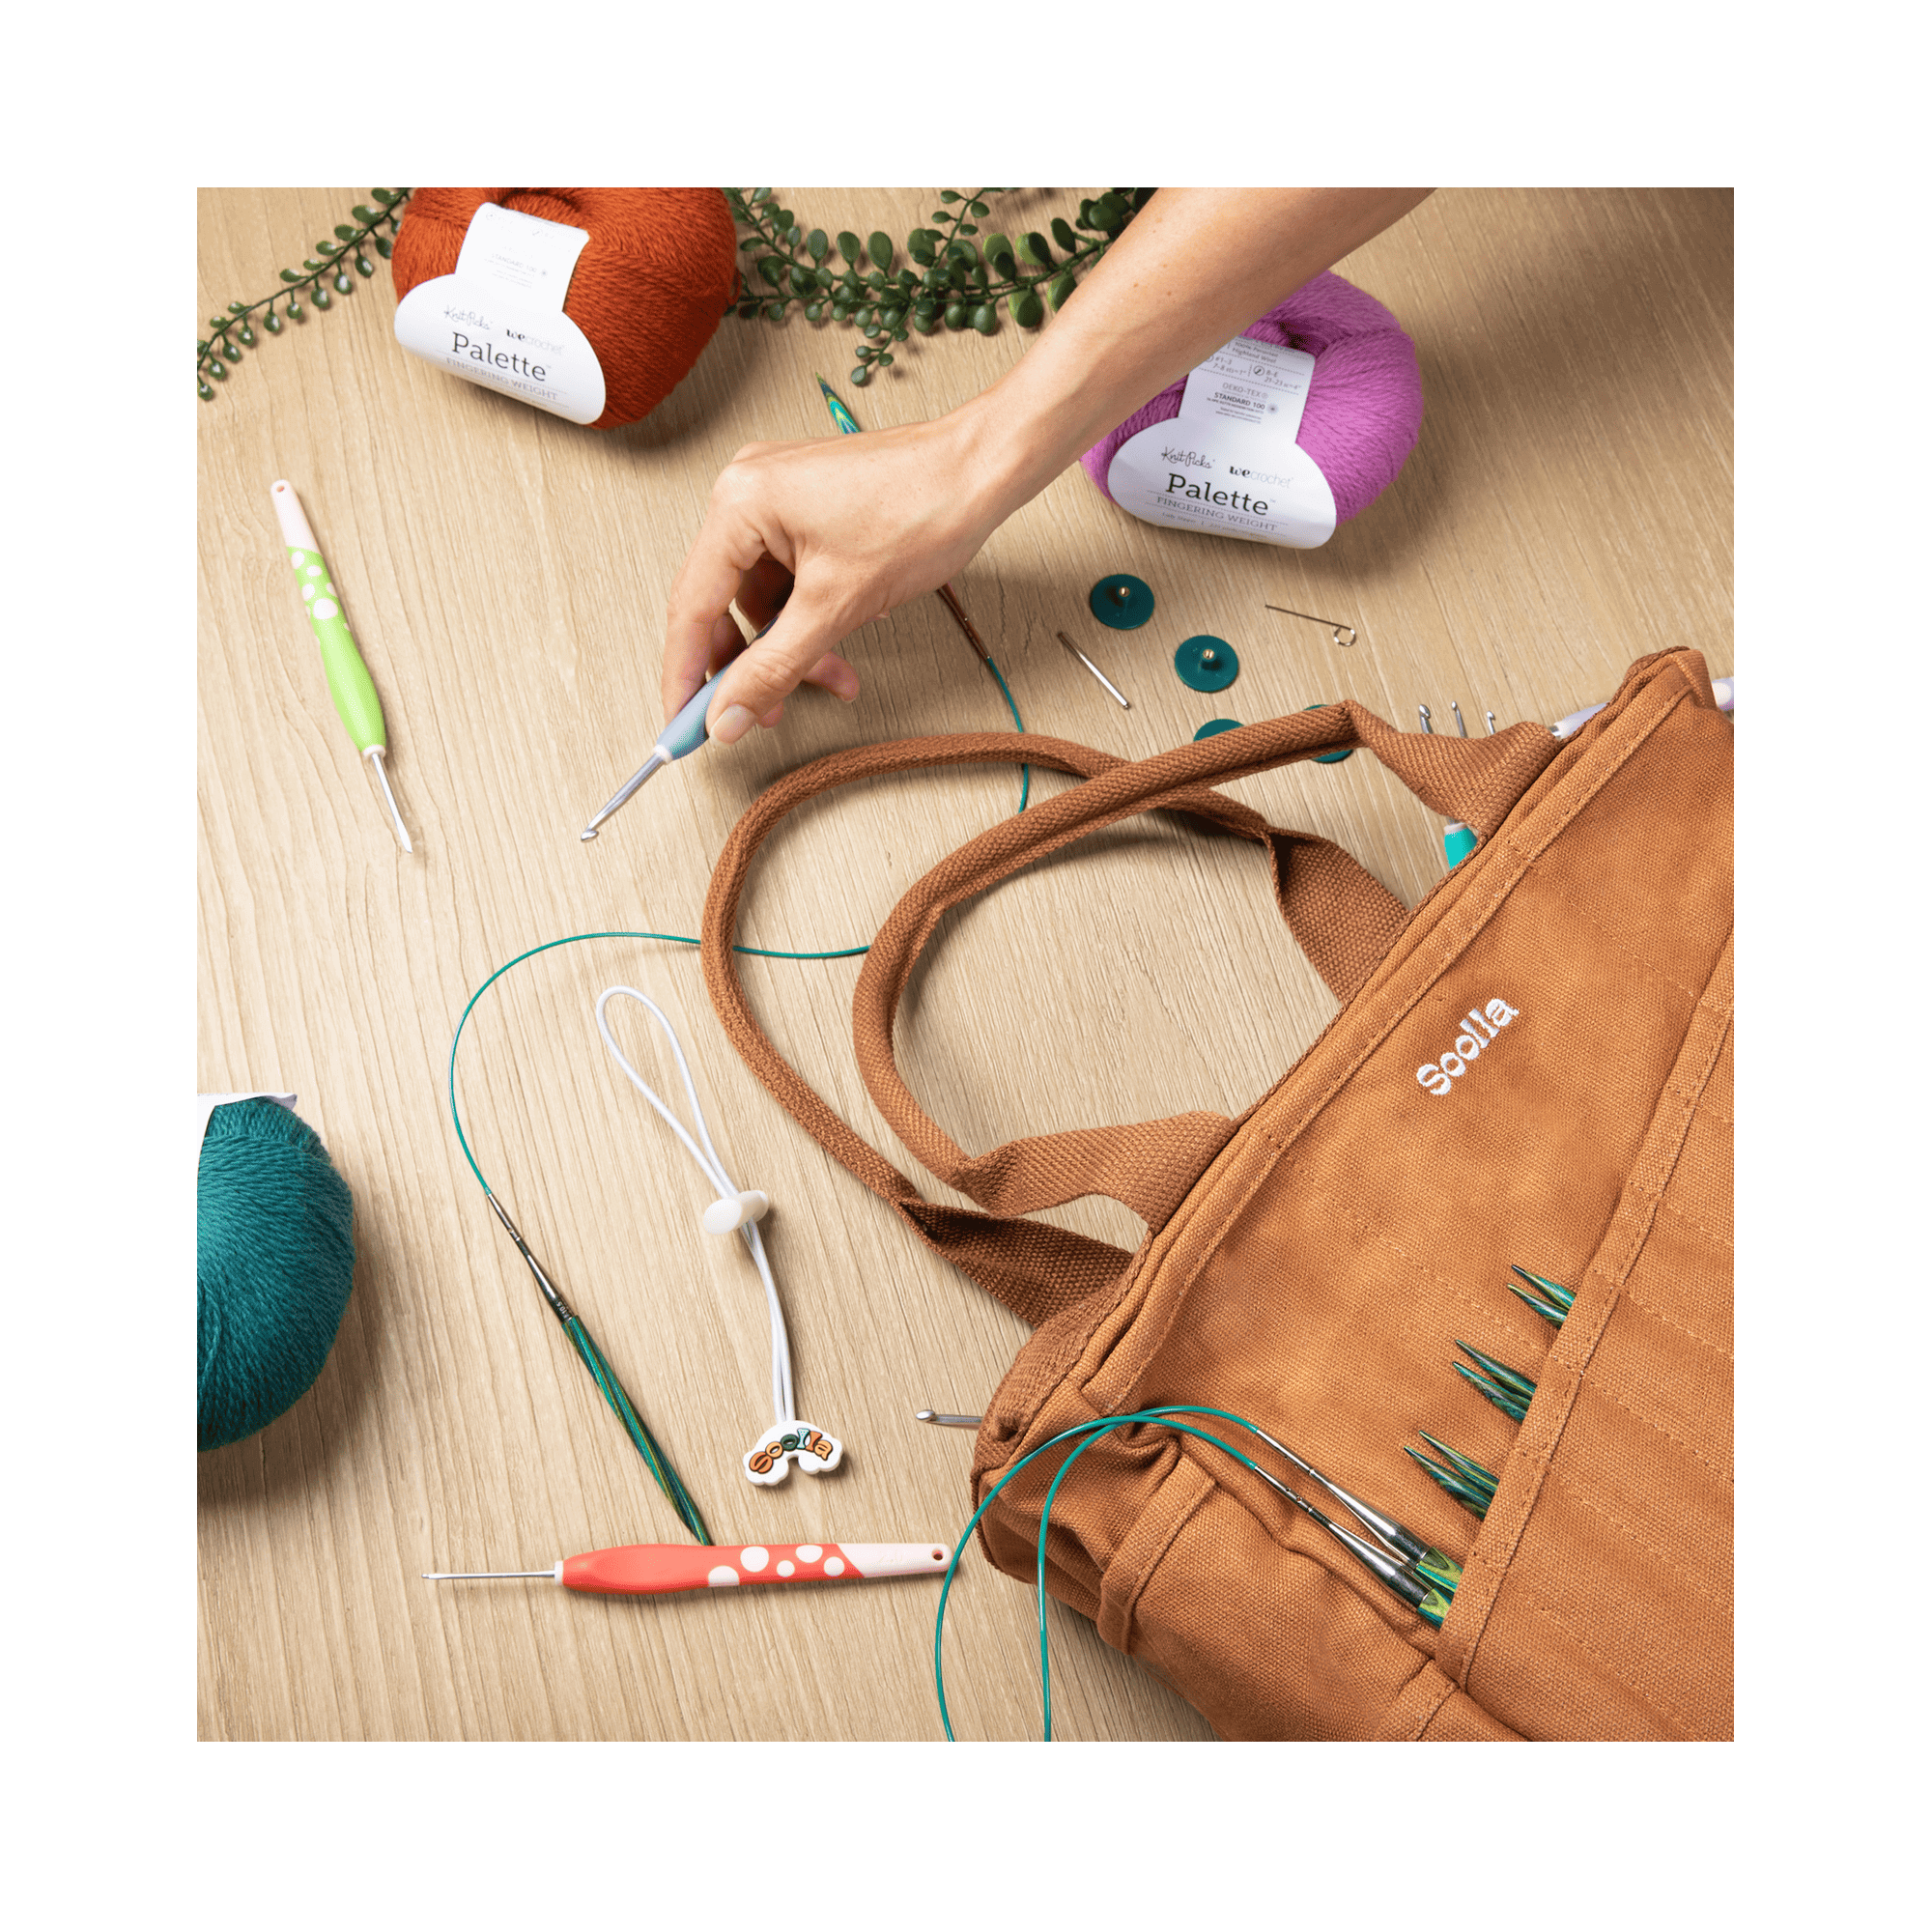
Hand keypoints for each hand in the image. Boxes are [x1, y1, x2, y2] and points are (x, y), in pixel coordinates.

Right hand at [662, 408, 1009, 743]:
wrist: (981, 471)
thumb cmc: (921, 507)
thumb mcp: (838, 606)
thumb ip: (774, 667)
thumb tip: (727, 715)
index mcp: (740, 502)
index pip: (691, 606)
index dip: (685, 675)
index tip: (679, 727)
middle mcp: (748, 492)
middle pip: (724, 604)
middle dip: (749, 665)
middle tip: (761, 714)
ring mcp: (778, 499)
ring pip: (763, 599)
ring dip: (790, 647)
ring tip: (831, 677)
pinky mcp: (807, 511)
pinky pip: (789, 580)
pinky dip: (810, 619)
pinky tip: (841, 639)